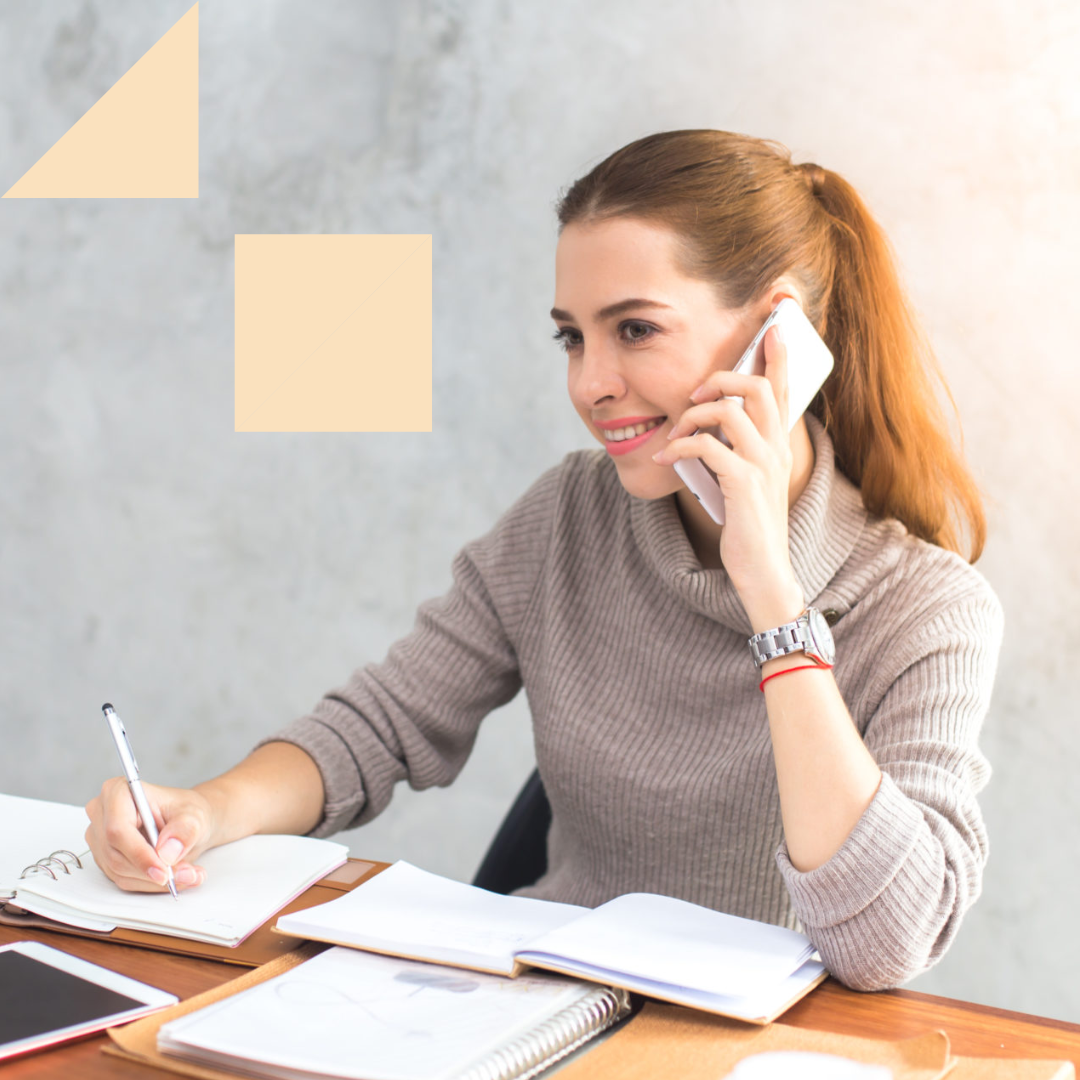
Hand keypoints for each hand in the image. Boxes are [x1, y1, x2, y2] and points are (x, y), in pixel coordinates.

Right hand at [85, 778, 214, 892]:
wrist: (186, 823)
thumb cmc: (185, 812)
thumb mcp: (194, 816)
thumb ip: (183, 831)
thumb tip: (167, 853)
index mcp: (117, 792)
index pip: (118, 830)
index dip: (140, 854)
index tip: (163, 871)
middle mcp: (102, 814)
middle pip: (116, 855)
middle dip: (153, 871)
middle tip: (187, 875)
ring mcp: (100, 839)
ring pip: (120, 872)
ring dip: (155, 881)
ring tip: (189, 874)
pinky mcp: (105, 859)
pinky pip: (124, 879)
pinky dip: (151, 883)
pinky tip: (174, 877)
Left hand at [652, 325, 804, 626]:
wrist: (762, 571)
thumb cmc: (749, 526)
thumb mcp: (747, 482)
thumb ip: (736, 453)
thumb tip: (705, 432)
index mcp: (779, 446)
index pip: (784, 390)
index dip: (779, 356)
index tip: (775, 326)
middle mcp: (776, 450)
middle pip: (759, 388)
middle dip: (723, 378)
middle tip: (695, 392)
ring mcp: (762, 465)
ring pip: (731, 412)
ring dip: (695, 414)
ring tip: (676, 431)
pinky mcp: (744, 484)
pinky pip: (708, 447)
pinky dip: (681, 447)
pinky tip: (668, 459)